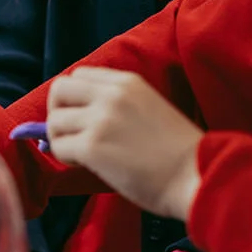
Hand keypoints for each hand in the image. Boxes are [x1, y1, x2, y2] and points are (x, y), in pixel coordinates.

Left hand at [47, 67, 202, 219]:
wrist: (196, 176)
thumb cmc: (175, 151)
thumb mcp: (147, 107)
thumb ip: (114, 103)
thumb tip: (72, 114)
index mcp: (127, 82)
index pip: (78, 75)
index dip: (73, 98)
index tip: (81, 117)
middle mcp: (112, 95)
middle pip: (59, 90)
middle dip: (58, 113)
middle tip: (72, 134)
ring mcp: (101, 119)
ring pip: (54, 122)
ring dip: (61, 139)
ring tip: (83, 154)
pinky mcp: (92, 146)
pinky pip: (58, 147)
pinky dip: (65, 158)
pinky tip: (86, 164)